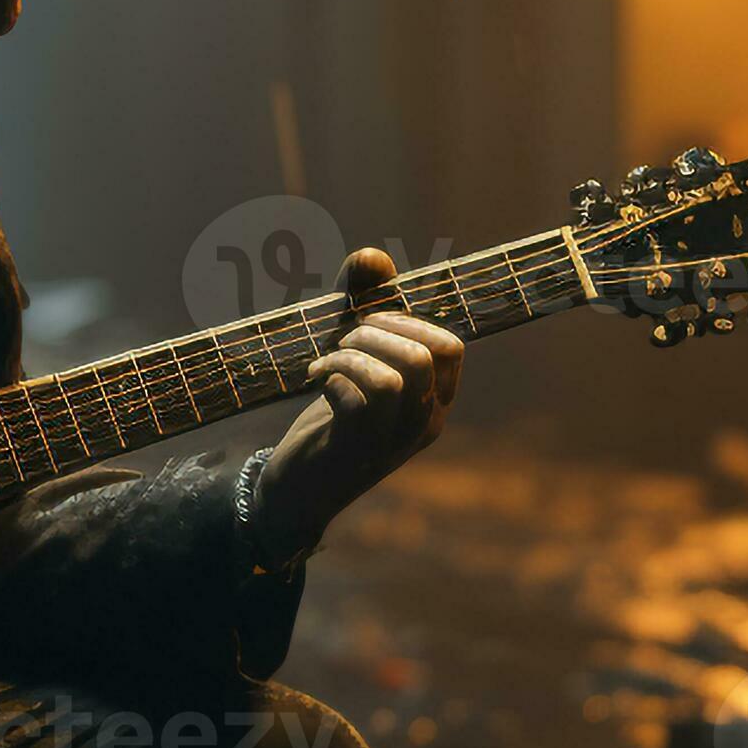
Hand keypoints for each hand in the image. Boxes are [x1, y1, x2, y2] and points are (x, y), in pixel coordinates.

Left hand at [251, 248, 463, 564]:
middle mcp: (423, 423)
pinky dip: (333, 374)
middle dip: (377, 330)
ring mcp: (393, 440)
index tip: (366, 322)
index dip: (407, 320)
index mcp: (434, 402)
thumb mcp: (351, 355)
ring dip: (355, 352)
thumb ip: (361, 303)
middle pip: (426, 354)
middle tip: (342, 342)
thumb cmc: (331, 417)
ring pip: (399, 374)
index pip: (449, 347)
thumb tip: (372, 255)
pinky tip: (314, 381)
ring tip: (329, 360)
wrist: (297, 491)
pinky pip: (362, 396)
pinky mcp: (356, 448)